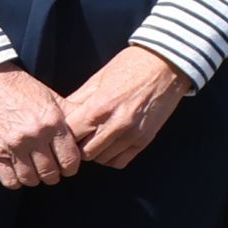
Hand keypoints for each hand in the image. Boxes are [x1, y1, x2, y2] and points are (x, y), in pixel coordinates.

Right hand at [0, 64, 80, 188]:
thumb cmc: (18, 87)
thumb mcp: (49, 96)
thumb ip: (71, 114)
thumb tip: (92, 128)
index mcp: (52, 122)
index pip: (70, 160)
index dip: (70, 166)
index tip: (65, 164)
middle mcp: (34, 136)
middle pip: (51, 174)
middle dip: (53, 173)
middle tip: (49, 166)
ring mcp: (13, 145)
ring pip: (31, 180)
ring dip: (34, 177)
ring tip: (33, 168)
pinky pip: (10, 180)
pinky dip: (15, 179)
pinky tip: (17, 169)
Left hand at [62, 45, 191, 168]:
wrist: (166, 66)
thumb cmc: (131, 67)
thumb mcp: (97, 79)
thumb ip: (78, 100)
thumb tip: (62, 115)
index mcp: (100, 106)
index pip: (71, 134)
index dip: (64, 133)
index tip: (64, 130)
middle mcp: (117, 124)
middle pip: (85, 152)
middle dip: (78, 146)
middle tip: (78, 137)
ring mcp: (133, 134)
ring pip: (102, 159)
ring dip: (95, 152)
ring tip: (94, 138)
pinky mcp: (145, 140)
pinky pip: (120, 161)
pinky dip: (111, 157)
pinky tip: (109, 145)